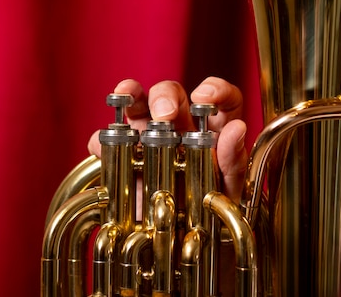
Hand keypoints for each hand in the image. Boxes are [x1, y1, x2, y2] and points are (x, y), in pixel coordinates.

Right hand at [88, 76, 247, 201]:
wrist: (183, 251)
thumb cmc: (213, 215)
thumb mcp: (230, 192)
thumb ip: (234, 161)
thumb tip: (236, 128)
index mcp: (215, 132)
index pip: (221, 99)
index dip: (215, 89)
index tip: (204, 97)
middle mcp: (183, 128)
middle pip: (173, 94)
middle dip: (165, 96)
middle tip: (164, 114)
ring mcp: (152, 140)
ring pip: (138, 106)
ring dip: (130, 95)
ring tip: (123, 97)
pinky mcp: (126, 159)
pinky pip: (109, 142)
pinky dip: (104, 140)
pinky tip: (104, 145)